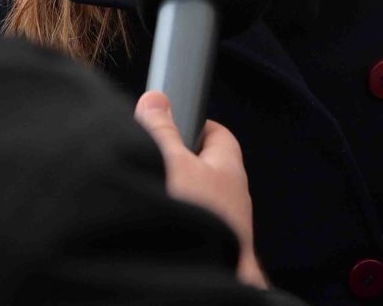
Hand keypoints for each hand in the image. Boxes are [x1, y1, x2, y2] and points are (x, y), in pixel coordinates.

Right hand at [134, 91, 266, 287]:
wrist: (200, 280)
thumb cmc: (197, 222)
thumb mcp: (170, 161)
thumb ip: (161, 130)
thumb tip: (156, 101)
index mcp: (230, 170)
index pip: (217, 133)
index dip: (193, 122)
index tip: (170, 121)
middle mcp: (233, 201)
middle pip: (205, 169)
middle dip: (176, 163)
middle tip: (150, 161)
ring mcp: (225, 230)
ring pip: (198, 203)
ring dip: (174, 198)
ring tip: (149, 198)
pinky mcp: (216, 253)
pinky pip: (193, 230)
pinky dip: (174, 225)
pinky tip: (155, 230)